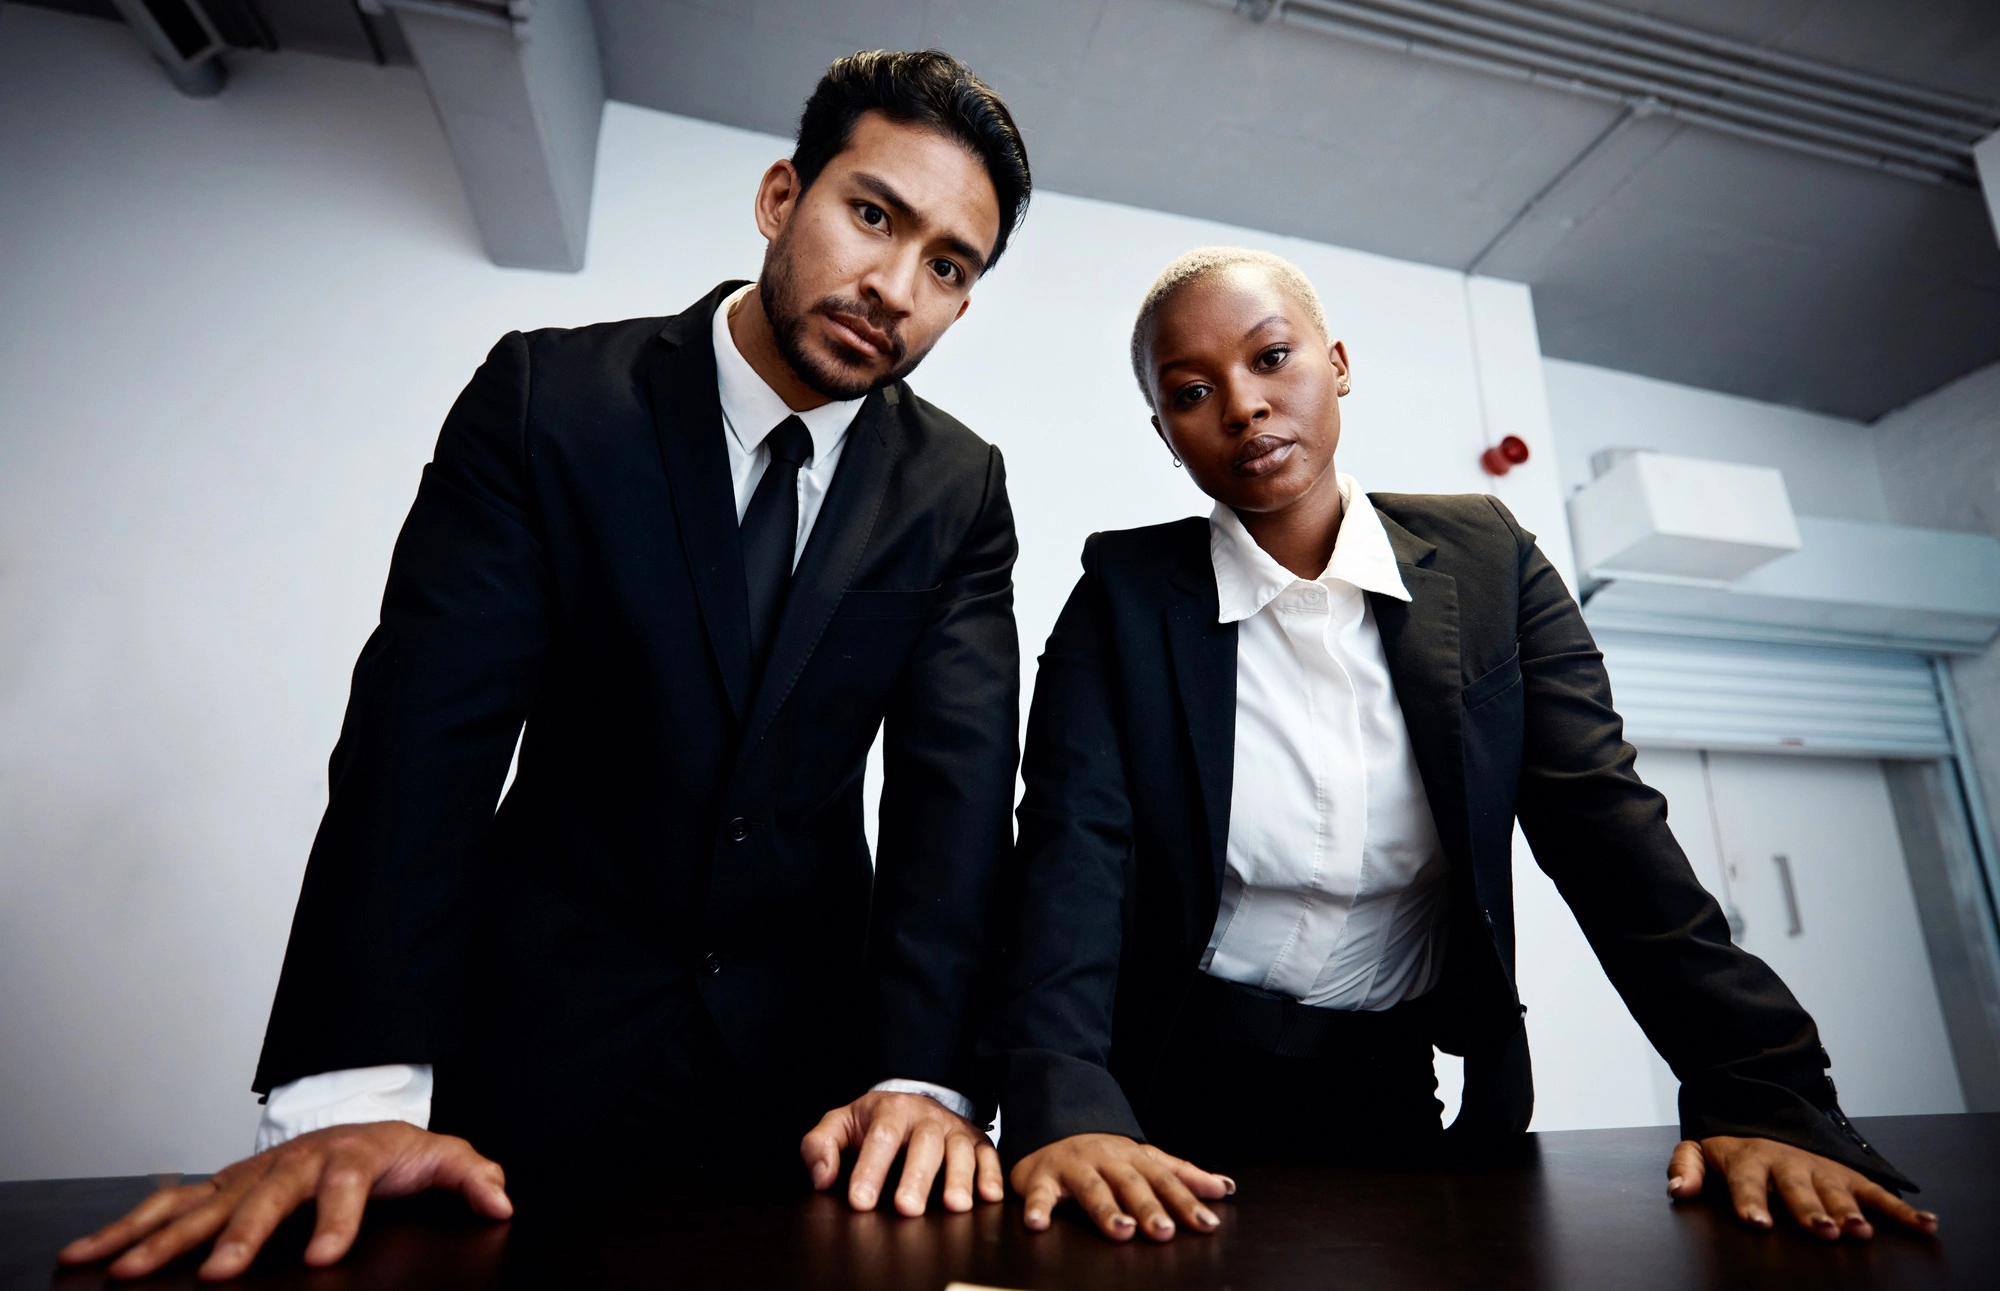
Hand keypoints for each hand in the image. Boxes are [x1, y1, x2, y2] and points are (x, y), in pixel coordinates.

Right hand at [57, 1121, 510, 1280]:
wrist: (353, 1119)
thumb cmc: (394, 1148)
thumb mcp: (440, 1155)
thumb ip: (471, 1175)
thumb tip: (501, 1200)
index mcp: (351, 1156)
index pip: (347, 1184)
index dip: (338, 1219)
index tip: (327, 1256)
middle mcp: (293, 1164)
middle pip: (266, 1197)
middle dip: (242, 1235)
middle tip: (217, 1272)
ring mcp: (251, 1174)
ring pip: (204, 1203)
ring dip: (164, 1237)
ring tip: (126, 1270)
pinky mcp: (221, 1187)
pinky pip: (168, 1205)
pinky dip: (127, 1226)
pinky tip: (90, 1253)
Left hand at [800, 1091, 1003, 1215]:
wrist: (911, 1101)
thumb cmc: (873, 1121)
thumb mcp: (840, 1124)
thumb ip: (820, 1145)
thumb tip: (822, 1177)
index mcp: (891, 1110)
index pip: (881, 1138)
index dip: (871, 1170)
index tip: (860, 1201)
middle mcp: (927, 1117)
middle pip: (925, 1143)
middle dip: (917, 1177)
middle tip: (906, 1209)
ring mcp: (954, 1128)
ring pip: (961, 1149)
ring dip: (960, 1177)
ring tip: (954, 1206)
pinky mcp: (977, 1141)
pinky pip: (989, 1155)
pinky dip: (991, 1175)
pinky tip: (988, 1196)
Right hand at [1010, 1132, 1231, 1241]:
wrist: (1052, 1125)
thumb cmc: (1105, 1155)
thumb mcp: (1146, 1160)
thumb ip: (1183, 1175)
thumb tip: (1225, 1187)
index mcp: (1134, 1158)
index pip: (1166, 1180)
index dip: (1187, 1202)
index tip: (1207, 1224)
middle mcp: (1106, 1160)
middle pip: (1130, 1184)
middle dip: (1149, 1208)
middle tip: (1165, 1232)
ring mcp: (1073, 1166)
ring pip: (1091, 1188)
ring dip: (1105, 1210)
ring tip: (1121, 1231)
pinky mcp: (1041, 1176)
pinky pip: (1038, 1192)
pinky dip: (1037, 1207)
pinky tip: (1038, 1225)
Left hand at [1666, 1135, 1937, 1240]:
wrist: (1764, 1107)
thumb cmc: (1733, 1146)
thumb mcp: (1701, 1148)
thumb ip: (1686, 1167)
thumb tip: (1678, 1190)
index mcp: (1749, 1160)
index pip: (1747, 1183)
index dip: (1751, 1203)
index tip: (1758, 1224)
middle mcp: (1788, 1164)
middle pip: (1799, 1190)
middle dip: (1811, 1210)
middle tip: (1823, 1230)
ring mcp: (1821, 1168)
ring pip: (1838, 1191)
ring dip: (1851, 1210)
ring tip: (1861, 1231)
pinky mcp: (1848, 1174)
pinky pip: (1877, 1191)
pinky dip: (1902, 1209)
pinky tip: (1924, 1225)